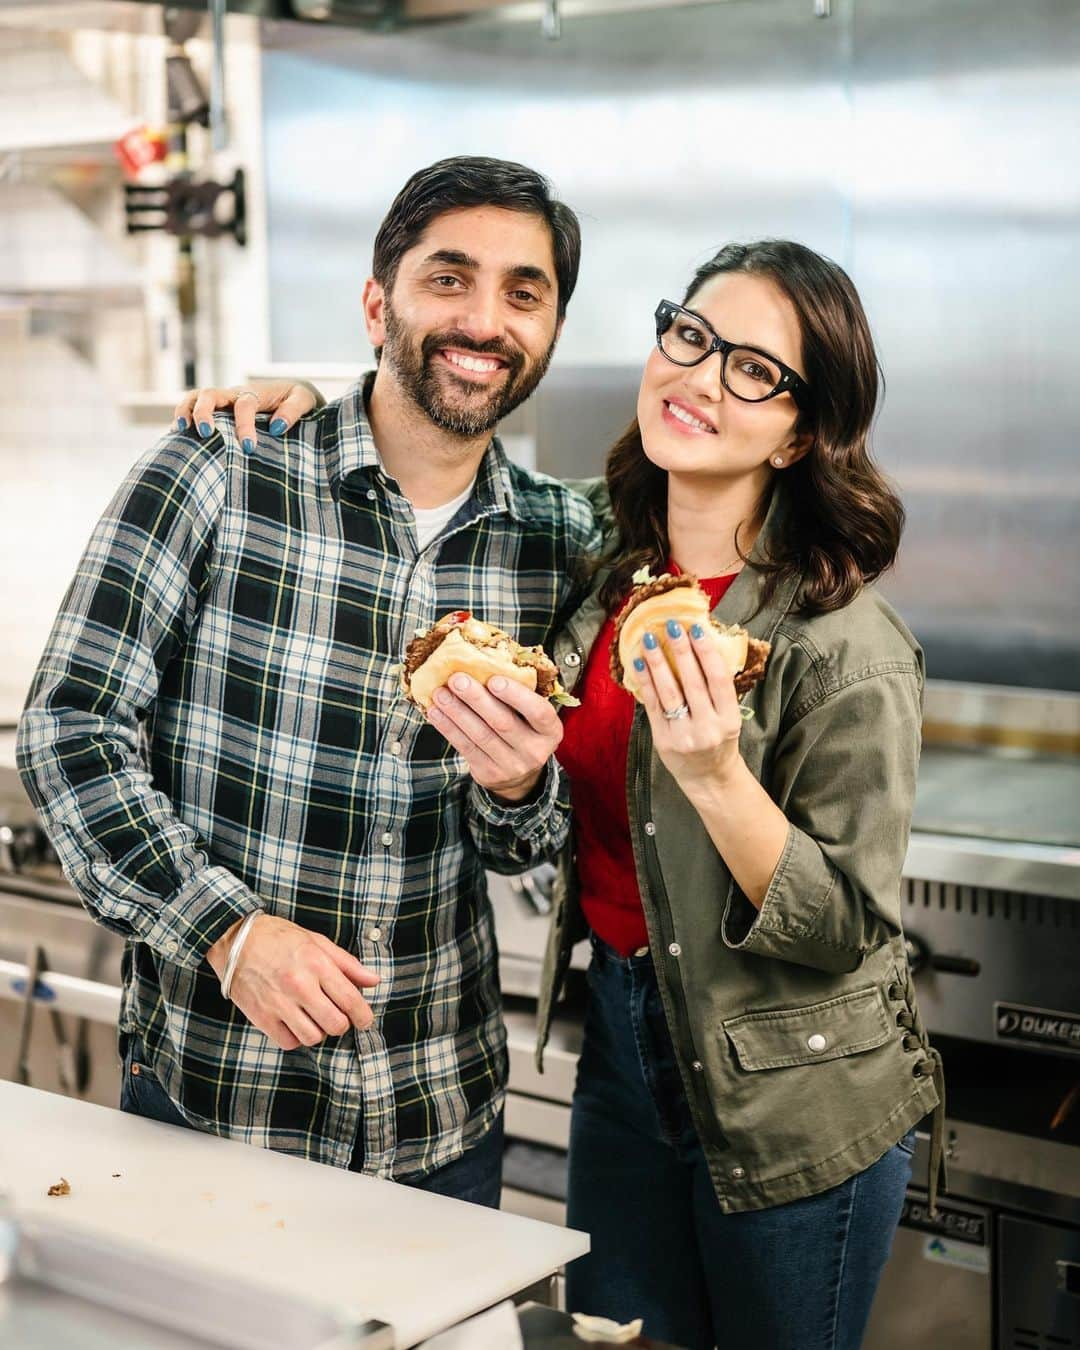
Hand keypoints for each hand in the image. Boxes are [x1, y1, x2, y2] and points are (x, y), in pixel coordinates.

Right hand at [173, 381, 317, 444]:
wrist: (292, 395)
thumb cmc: (298, 400)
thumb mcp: (305, 401)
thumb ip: (293, 411)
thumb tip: (277, 427)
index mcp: (255, 394)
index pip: (244, 405)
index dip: (243, 425)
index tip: (248, 448)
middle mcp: (234, 395)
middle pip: (210, 394)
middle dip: (203, 412)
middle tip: (204, 433)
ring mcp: (222, 402)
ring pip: (195, 397)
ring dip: (185, 411)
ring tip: (180, 430)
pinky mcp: (216, 412)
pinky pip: (192, 409)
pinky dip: (182, 418)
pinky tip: (177, 436)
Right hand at [206, 914, 379, 1051]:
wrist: (235, 940)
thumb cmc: (279, 938)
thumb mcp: (317, 941)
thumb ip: (348, 964)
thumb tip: (374, 981)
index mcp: (317, 963)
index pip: (351, 1000)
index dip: (364, 1016)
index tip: (365, 1020)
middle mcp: (300, 985)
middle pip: (336, 1025)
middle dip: (341, 1023)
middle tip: (336, 1014)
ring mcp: (279, 1003)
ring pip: (313, 1037)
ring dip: (318, 1031)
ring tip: (313, 1016)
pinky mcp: (261, 1017)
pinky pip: (289, 1042)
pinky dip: (296, 1036)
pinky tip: (294, 1020)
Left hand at [425, 673, 562, 802]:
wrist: (519, 776)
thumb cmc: (523, 731)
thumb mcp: (532, 717)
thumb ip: (519, 695)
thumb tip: (483, 662)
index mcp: (550, 731)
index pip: (538, 712)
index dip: (516, 695)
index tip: (494, 679)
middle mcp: (535, 751)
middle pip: (503, 722)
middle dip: (477, 699)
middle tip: (457, 679)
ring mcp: (511, 766)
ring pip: (480, 735)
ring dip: (457, 712)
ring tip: (440, 693)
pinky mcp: (489, 774)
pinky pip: (466, 748)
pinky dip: (448, 728)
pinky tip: (436, 712)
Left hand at [634, 620, 745, 798]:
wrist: (708, 778)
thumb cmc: (719, 740)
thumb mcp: (729, 717)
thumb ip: (717, 690)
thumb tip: (699, 647)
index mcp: (729, 718)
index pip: (719, 680)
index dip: (707, 653)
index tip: (696, 629)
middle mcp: (708, 727)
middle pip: (692, 682)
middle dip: (680, 651)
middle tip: (671, 625)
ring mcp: (683, 735)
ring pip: (669, 693)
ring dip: (658, 663)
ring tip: (649, 640)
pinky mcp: (663, 740)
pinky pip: (652, 706)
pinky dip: (645, 682)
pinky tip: (639, 663)